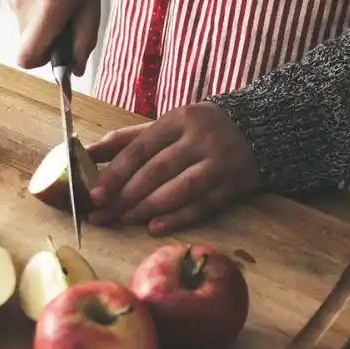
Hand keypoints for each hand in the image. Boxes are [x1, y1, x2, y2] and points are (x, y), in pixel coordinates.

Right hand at [4, 0, 100, 76]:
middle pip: (28, 44)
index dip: (40, 63)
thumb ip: (85, 41)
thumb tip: (76, 69)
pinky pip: (22, 13)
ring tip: (56, 3)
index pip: (28, 57)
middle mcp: (26, 8)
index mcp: (49, 11)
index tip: (54, 54)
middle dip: (46, 41)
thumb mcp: (90, 7)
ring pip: (26, 29)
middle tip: (62, 23)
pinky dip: (34, 10)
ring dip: (41, 24)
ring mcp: (13, 0)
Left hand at [86, 102, 260, 234]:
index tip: (94, 194)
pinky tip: (154, 228)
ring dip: (147, 208)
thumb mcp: (167, 125)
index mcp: (178, 120)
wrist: (262, 129)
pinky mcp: (234, 184)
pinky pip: (202, 205)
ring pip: (179, 190)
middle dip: (125, 196)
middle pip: (156, 171)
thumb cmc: (201, 129)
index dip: (115, 173)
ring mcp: (219, 163)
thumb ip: (128, 140)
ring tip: (123, 220)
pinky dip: (177, 218)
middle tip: (101, 215)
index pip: (140, 149)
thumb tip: (87, 153)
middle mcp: (200, 140)